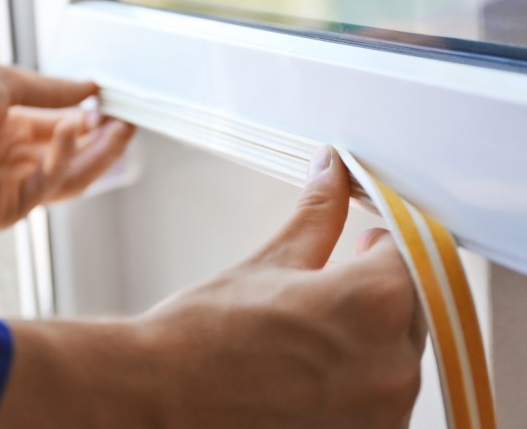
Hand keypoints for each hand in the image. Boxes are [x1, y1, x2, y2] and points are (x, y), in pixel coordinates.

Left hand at [0, 64, 133, 228]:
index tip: (118, 107)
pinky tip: (71, 129)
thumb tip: (90, 88)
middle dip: (104, 144)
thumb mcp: (2, 84)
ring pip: (68, 179)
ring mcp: (11, 188)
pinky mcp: (3, 211)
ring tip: (117, 130)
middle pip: (74, 160)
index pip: (66, 131)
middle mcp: (15, 161)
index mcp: (13, 131)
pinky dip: (61, 159)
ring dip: (96, 156)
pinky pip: (45, 188)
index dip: (94, 122)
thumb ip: (49, 91)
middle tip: (129, 125)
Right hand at [0, 147, 424, 428]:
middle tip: (328, 285)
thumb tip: (331, 170)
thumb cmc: (203, 336)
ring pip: (396, 356)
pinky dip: (357, 380)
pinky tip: (309, 369)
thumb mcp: (269, 263)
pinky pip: (378, 398)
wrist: (160, 395)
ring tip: (309, 331)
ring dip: (368, 337)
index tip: (364, 242)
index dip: (383, 245)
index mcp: (373, 303)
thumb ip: (317, 214)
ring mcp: (379, 414)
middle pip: (411, 309)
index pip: (412, 256)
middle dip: (376, 291)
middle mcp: (390, 366)